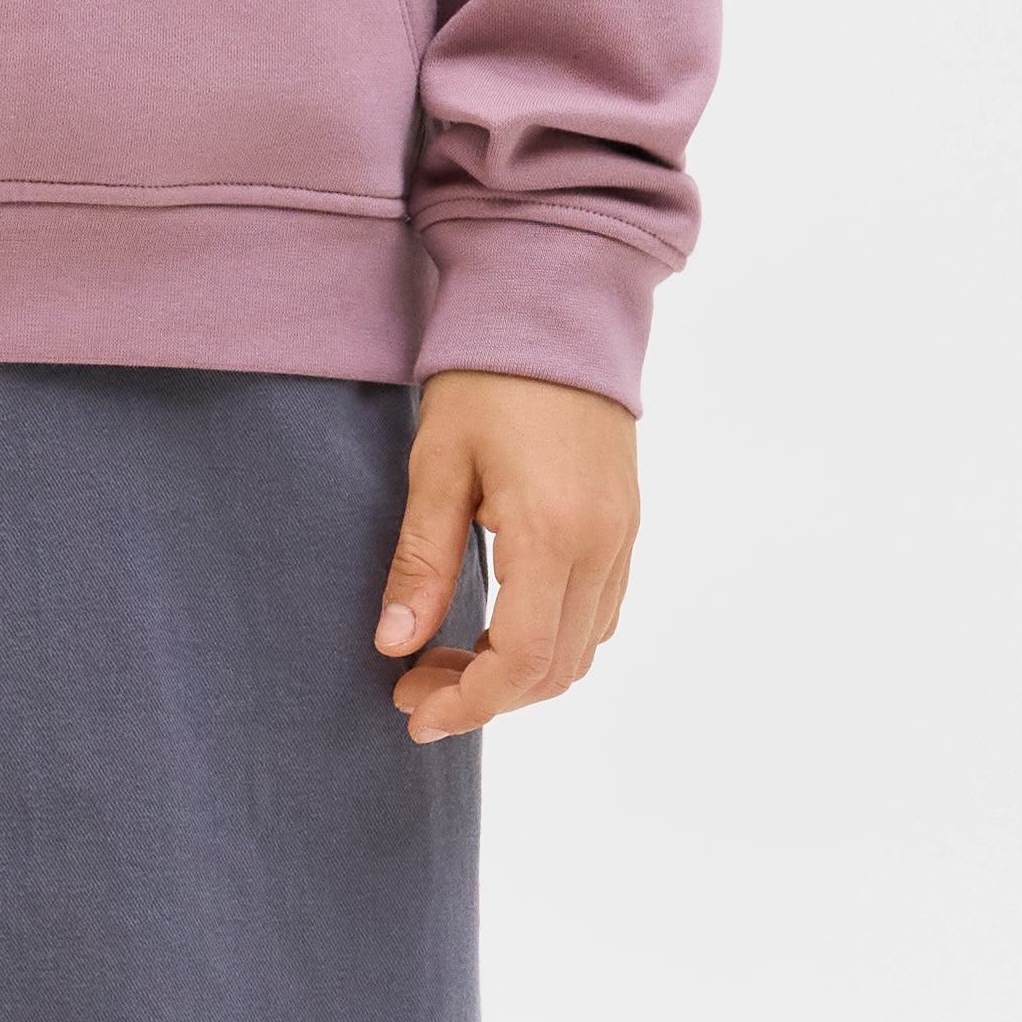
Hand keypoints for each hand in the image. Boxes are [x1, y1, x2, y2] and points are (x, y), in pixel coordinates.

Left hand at [373, 371, 639, 747]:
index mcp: (553, 531)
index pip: (521, 660)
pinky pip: (598, 614)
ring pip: (581, 650)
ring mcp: (623, 537)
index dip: (468, 703)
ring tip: (443, 661)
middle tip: (412, 686)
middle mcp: (602, 544)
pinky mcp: (626, 526)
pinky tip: (493, 626)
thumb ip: (421, 560)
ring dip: (516, 675)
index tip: (413, 713)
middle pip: (555, 670)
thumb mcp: (436, 464)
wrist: (558, 308)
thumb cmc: (487, 377)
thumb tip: (394, 646)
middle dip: (483, 698)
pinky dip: (549, 642)